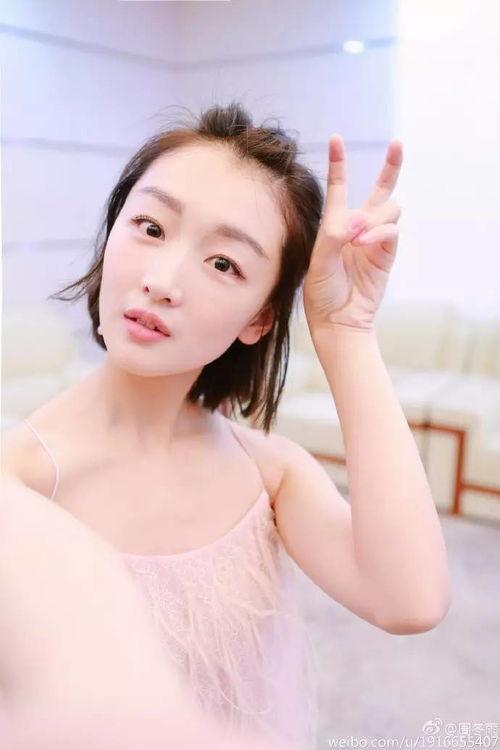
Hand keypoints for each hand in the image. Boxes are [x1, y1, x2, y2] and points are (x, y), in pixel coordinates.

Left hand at [303, 134, 402, 331]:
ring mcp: (375, 240)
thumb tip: (359, 218)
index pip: (339, 188)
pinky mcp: (387, 254)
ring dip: (375, 216)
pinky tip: (364, 243)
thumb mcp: (319, 262)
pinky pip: (392, 230)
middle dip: (391, 166)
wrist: (338, 319)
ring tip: (357, 237)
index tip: (337, 138)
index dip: (339, 163)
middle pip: (381, 190)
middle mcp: (358, 228)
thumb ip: (334, 237)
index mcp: (335, 225)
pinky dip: (379, 232)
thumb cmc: (322, 292)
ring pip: (389, 208)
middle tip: (397, 144)